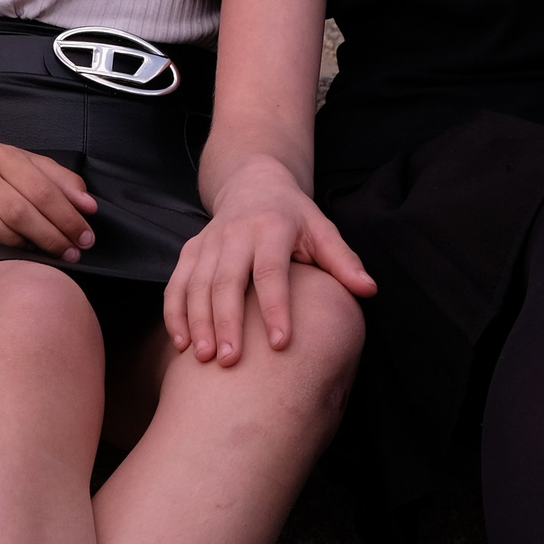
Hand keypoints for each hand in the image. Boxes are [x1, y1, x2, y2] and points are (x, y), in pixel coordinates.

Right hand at [0, 125, 96, 258]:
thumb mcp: (27, 163)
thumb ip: (61, 181)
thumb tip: (89, 207)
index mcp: (5, 157)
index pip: (42, 191)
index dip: (68, 218)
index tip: (85, 240)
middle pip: (15, 209)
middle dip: (48, 236)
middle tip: (68, 255)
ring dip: (8, 241)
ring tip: (30, 252)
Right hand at [163, 159, 374, 367]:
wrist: (253, 183)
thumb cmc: (294, 216)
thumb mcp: (321, 229)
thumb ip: (343, 260)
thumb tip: (368, 290)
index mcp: (272, 228)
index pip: (271, 272)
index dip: (275, 308)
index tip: (281, 344)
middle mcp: (235, 234)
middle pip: (226, 281)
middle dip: (226, 322)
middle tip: (230, 360)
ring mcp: (208, 242)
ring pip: (196, 285)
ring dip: (197, 322)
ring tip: (205, 359)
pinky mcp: (190, 250)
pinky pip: (176, 284)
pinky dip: (175, 314)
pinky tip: (181, 343)